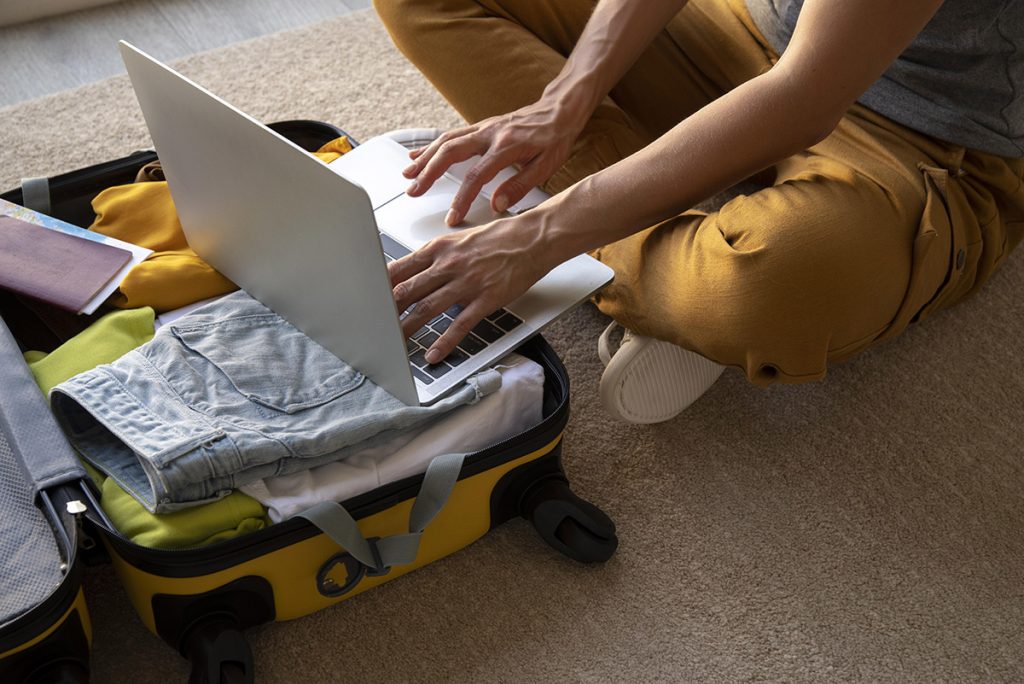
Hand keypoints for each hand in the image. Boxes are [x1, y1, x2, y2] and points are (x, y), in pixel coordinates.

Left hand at [388, 215, 554, 363]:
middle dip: (386, 310)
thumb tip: (416, 271)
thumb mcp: (460, 240)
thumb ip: (438, 256)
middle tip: (373, 325)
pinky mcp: (486, 299)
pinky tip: (433, 354)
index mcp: (439, 248)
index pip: (399, 268)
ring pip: (427, 308)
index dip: (380, 286)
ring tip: (394, 343)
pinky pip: (460, 324)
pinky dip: (444, 341)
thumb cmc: (500, 238)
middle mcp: (449, 264)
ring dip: (408, 327)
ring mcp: (467, 282)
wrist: (533, 238)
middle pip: (407, 290)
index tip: (367, 298)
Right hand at [402, 98, 585, 225]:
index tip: (452, 217)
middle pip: (450, 153)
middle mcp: (490, 134)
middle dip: (429, 173)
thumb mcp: (546, 166)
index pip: (476, 176)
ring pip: (446, 141)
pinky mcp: (480, 126)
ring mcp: (483, 127)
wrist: (559, 109)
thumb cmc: (555, 138)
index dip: (461, 199)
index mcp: (506, 147)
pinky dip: (432, 145)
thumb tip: (497, 205)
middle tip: (414, 191)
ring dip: (425, 158)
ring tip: (408, 175)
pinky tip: (418, 154)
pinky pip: (451, 135)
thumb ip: (520, 186)